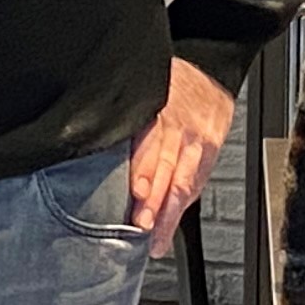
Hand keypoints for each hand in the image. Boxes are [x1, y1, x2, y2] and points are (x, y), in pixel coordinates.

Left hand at [129, 57, 237, 241]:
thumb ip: (124, 117)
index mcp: (159, 108)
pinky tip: (172, 221)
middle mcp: (181, 125)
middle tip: (143, 226)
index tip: (137, 194)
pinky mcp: (211, 149)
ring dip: (170, 212)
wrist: (210, 65)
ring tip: (158, 238)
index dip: (146, 170)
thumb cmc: (167, 80)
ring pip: (185, 180)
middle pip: (169, 168)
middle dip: (156, 201)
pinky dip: (185, 203)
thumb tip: (93, 137)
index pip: (153, 144)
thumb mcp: (142, 88)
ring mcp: (199, 139)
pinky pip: (199, 179)